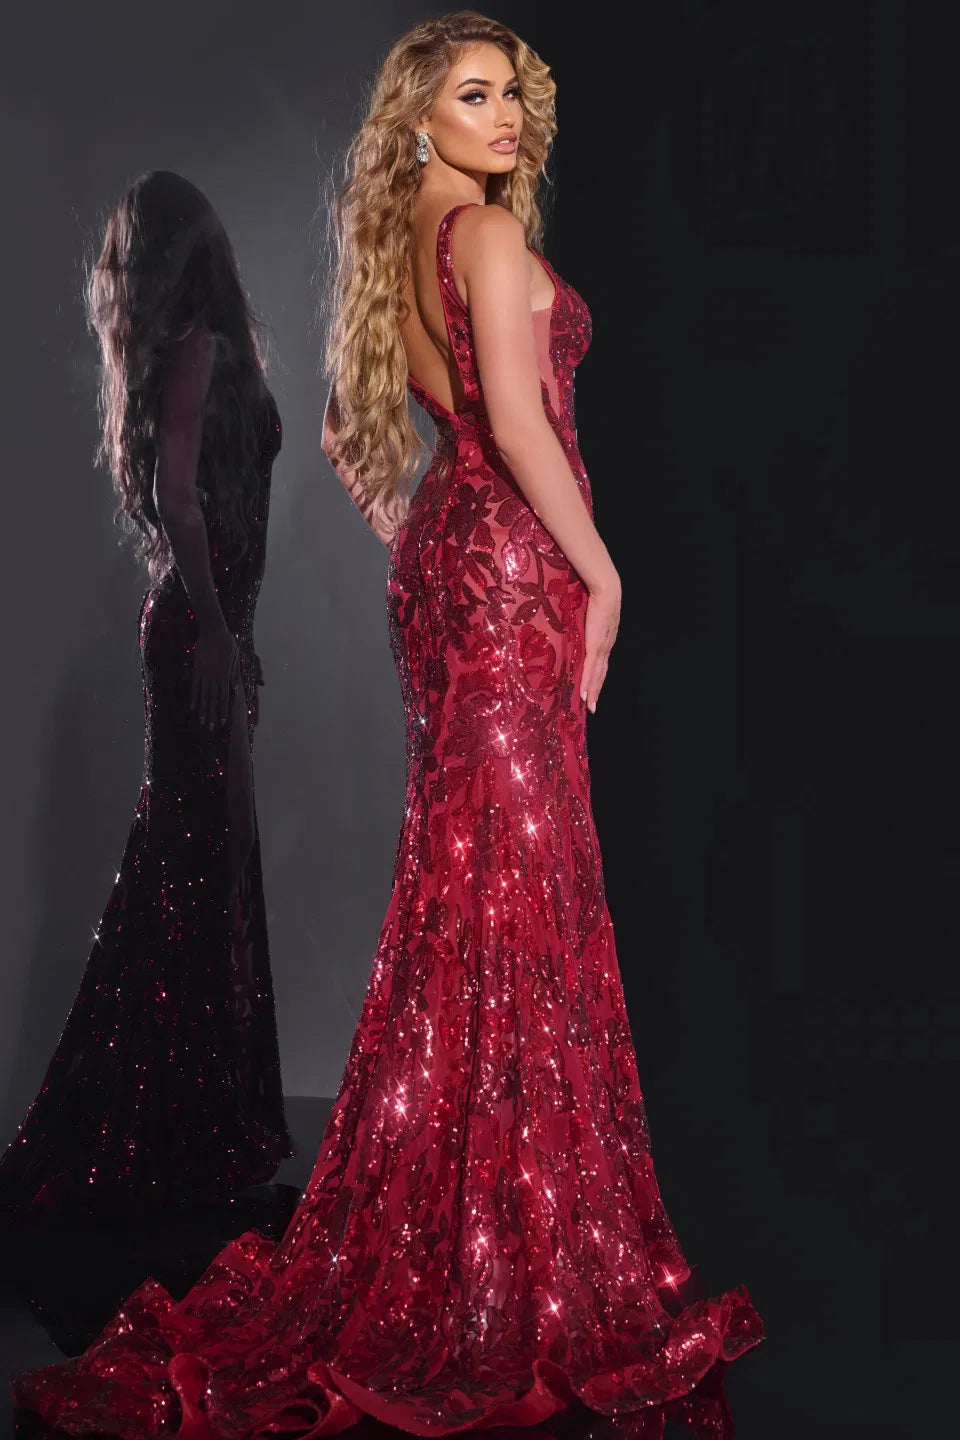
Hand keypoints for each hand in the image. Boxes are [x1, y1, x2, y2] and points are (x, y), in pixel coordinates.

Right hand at [190, 623, 239, 729]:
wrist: (213, 629)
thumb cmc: (227, 642)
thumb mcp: (235, 658)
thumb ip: (234, 675)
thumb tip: (237, 690)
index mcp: (225, 675)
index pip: (225, 697)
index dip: (224, 710)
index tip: (224, 722)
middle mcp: (215, 677)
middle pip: (213, 700)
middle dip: (213, 715)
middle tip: (212, 728)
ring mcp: (204, 673)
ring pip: (203, 695)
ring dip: (203, 710)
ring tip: (202, 722)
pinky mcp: (196, 669)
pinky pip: (194, 686)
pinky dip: (193, 697)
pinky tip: (192, 708)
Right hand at [580, 577, 620, 713]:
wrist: (606, 589)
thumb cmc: (597, 594)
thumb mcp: (591, 611)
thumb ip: (586, 619)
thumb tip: (577, 620)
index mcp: (606, 638)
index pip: (601, 662)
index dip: (598, 677)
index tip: (594, 688)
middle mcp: (607, 646)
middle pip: (601, 673)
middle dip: (597, 691)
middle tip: (592, 708)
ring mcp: (602, 647)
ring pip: (597, 675)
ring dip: (593, 692)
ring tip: (589, 707)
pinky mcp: (596, 646)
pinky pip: (590, 669)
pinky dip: (588, 683)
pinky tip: (585, 694)